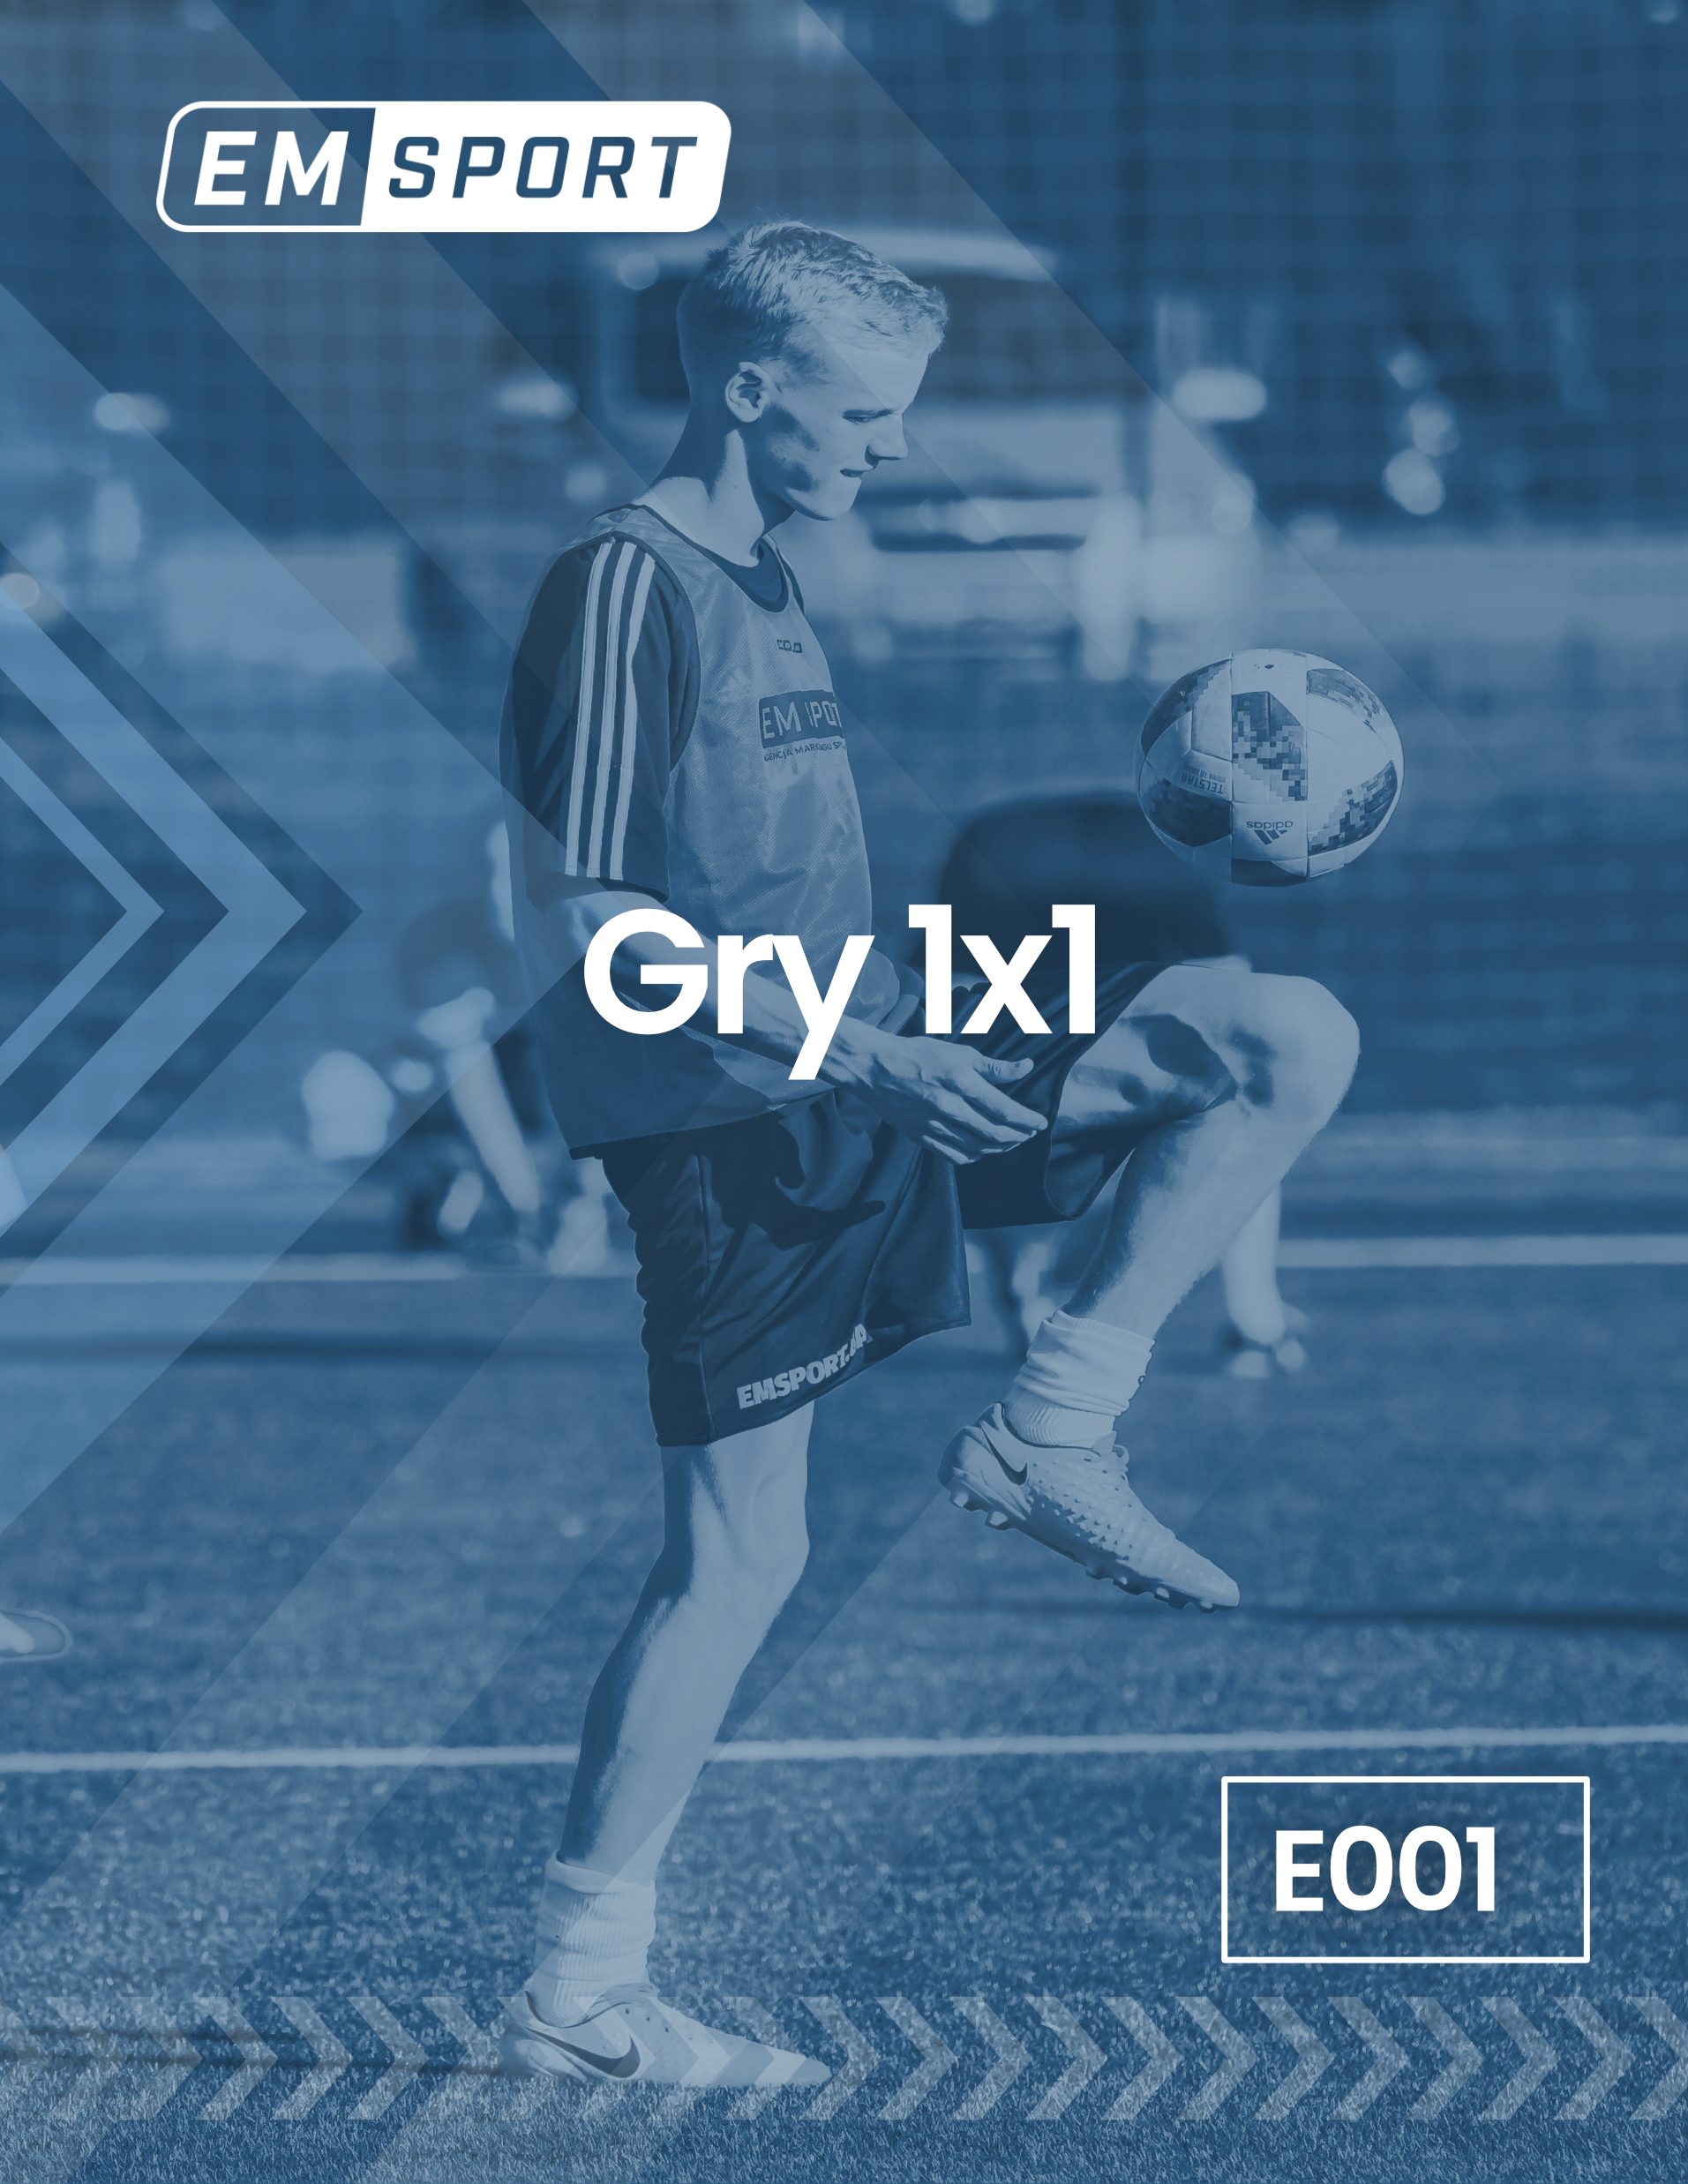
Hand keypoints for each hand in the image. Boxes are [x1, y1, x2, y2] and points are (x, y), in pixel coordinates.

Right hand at [827, 1031, 1045, 1164]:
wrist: (874, 1068)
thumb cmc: (917, 1055)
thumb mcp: (958, 1052)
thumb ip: (994, 1066)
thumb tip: (1027, 1068)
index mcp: (960, 1082)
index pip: (1004, 1109)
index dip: (1027, 1119)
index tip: (1040, 1122)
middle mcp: (949, 1107)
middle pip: (994, 1133)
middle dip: (1018, 1136)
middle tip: (1028, 1133)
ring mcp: (933, 1125)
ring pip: (977, 1148)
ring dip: (999, 1147)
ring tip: (1010, 1140)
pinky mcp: (921, 1137)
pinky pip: (954, 1156)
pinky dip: (973, 1156)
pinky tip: (980, 1150)